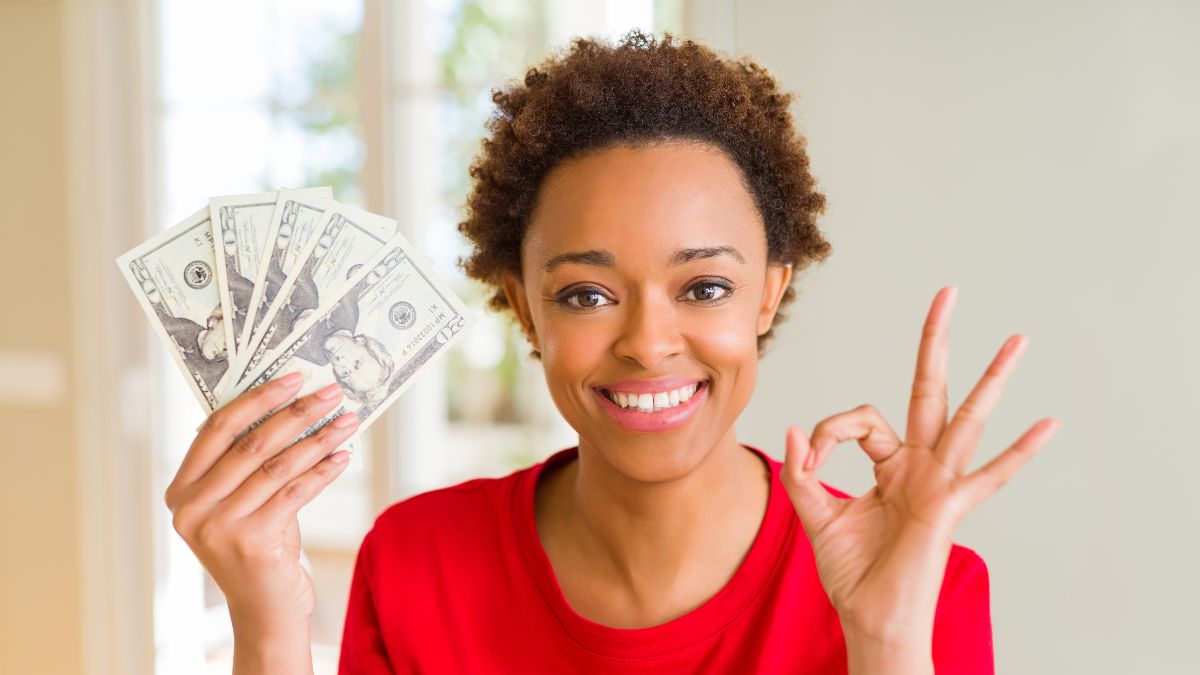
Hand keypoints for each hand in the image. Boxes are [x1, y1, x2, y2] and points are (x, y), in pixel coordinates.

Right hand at [164, 372, 358, 658]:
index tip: (293, 377)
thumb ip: (249, 463)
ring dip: (319, 439)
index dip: (256, 399)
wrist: (265, 609)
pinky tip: (343, 456)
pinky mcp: (252, 542)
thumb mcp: (242, 502)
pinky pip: (295, 492)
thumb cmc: (259, 545)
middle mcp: (191, 508)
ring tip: (347, 421)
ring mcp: (218, 527)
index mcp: (180, 491)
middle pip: (251, 443)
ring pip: (278, 466)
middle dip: (297, 413)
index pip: (216, 428)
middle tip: (331, 393)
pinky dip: (323, 470)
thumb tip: (290, 403)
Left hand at [780, 287, 1059, 648]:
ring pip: (966, 418)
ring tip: (1018, 339)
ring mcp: (938, 482)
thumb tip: (793, 428)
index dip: (828, 432)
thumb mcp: (815, 516)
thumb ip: (804, 473)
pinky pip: (989, 476)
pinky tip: (1049, 425)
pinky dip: (1020, 452)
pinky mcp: (949, 507)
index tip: (808, 458)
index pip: (860, 420)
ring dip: (991, 377)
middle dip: (936, 342)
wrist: (871, 617)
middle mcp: (919, 464)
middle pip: (928, 390)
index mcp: (889, 463)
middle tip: (947, 293)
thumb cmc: (852, 572)